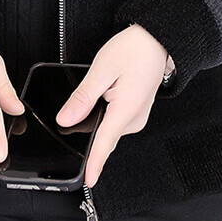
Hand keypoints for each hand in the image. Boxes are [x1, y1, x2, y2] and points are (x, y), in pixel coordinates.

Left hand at [55, 24, 167, 186]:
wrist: (156, 39)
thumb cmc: (134, 49)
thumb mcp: (102, 69)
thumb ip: (83, 97)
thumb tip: (65, 119)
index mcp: (127, 109)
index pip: (105, 143)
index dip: (94, 163)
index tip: (87, 181)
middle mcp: (135, 118)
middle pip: (103, 135)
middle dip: (87, 127)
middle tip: (88, 95)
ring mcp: (137, 116)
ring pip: (108, 127)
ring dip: (97, 117)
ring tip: (100, 87)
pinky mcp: (136, 112)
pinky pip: (115, 120)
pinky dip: (105, 113)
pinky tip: (104, 93)